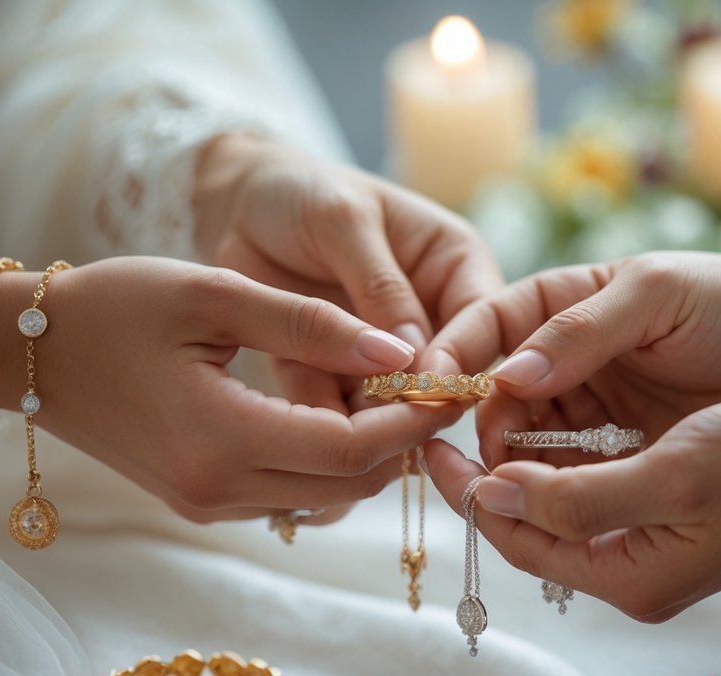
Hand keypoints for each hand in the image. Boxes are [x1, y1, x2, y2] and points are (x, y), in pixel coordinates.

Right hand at [0, 257, 466, 524]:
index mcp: (221, 438)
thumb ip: (310, 324)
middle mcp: (218, 489)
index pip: (351, 449)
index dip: (410, 420)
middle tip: (435, 389)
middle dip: (402, 442)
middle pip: (349, 485)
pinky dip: (328, 462)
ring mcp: (208, 504)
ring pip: (325, 495)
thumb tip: (399, 351)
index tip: (448, 382)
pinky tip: (340, 413)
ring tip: (396, 394)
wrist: (26, 353)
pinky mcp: (201, 501)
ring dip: (369, 455)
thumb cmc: (113, 306)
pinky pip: (290, 492)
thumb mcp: (213, 295)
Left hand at [194, 136, 504, 408]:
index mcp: (456, 265)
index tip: (429, 387)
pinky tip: (306, 437)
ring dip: (371, 424)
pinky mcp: (339, 374)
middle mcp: (431, 313)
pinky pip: (340, 409)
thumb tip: (419, 355)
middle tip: (387, 429)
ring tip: (342, 439)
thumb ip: (381, 285)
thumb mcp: (344, 220)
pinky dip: (325, 424)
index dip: (462, 357)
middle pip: (444, 373)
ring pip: (394, 401)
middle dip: (415, 402)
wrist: (238, 203)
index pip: (482, 320)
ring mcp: (386, 351)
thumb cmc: (304, 191)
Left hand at [422, 395, 720, 621]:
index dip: (471, 493)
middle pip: (532, 530)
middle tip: (453, 419)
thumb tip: (490, 495)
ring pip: (557, 510)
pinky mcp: (662, 525)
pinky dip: (560, 462)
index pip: (519, 543)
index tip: (434, 442)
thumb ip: (573, 497)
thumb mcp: (667, 474)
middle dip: (490, 477)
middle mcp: (630, 576)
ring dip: (522, 464)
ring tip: (490, 409)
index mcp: (627, 578)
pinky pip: (589, 497)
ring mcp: (647, 553)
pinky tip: (545, 421)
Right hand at [426, 250, 720, 466]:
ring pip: (524, 444)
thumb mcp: (654, 295)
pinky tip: (550, 500)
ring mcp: (585, 412)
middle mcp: (560, 361)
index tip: (431, 391)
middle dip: (481, 426)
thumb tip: (505, 378)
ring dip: (511, 465)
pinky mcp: (612, 455)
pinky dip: (552, 489)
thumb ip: (580, 332)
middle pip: (495, 398)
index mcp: (557, 305)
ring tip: (510, 486)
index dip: (452, 357)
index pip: (485, 327)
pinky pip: (567, 476)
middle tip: (481, 458)